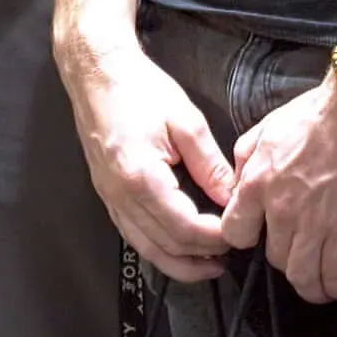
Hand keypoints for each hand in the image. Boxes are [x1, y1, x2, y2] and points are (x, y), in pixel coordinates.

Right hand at [60, 36, 237, 281]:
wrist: (96, 72)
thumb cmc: (137, 88)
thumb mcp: (185, 120)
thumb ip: (210, 164)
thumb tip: (231, 197)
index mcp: (141, 176)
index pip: (185, 227)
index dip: (216, 237)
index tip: (239, 233)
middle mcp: (120, 195)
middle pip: (166, 245)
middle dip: (201, 254)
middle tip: (231, 252)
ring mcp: (109, 197)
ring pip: (145, 248)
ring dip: (179, 262)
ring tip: (208, 264)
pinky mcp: (107, 193)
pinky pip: (132, 234)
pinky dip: (157, 248)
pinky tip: (177, 247)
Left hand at [219, 78, 336, 304]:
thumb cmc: (315, 115)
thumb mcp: (264, 129)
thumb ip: (246, 160)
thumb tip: (239, 185)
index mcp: (256, 185)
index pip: (234, 233)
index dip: (245, 240)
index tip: (258, 239)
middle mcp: (281, 211)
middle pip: (273, 259)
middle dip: (284, 262)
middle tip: (299, 258)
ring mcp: (315, 225)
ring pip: (301, 276)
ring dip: (309, 287)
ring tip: (318, 286)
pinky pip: (334, 276)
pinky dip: (334, 287)